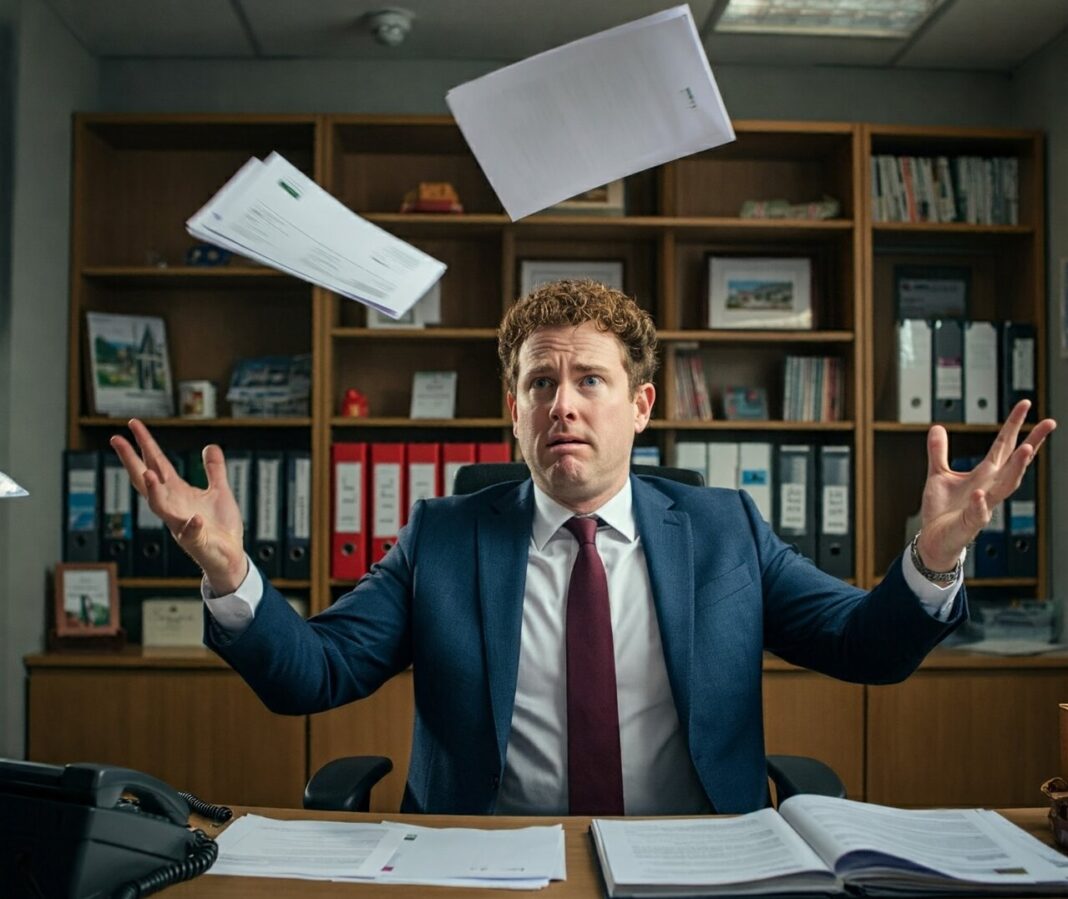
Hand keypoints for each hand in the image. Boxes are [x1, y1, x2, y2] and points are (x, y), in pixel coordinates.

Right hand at [110, 419, 247, 593]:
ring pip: (160, 507)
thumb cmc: (220, 527)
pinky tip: (195, 518)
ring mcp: (181, 524)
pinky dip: (192, 526)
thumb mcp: (219, 491)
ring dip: (153, 491)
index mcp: (177, 492)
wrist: (230, 556)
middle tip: (117, 440)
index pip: (156, 463)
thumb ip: (214, 470)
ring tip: (147, 473)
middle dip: (131, 460)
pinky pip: (192, 533)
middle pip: (146, 480)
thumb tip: (210, 446)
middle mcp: (173, 506)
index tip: (133, 425)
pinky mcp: (196, 541)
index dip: (145, 444)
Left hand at [918, 400, 1055, 570]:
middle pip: (1015, 462)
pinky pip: (978, 512)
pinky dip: (979, 503)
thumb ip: (939, 452)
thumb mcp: (938, 474)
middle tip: (1048, 423)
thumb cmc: (942, 511)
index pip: (1003, 445)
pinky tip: (979, 493)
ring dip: (1016, 468)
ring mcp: (983, 505)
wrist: (933, 539)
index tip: (1026, 404)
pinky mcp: (970, 522)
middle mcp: (989, 487)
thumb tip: (938, 427)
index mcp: (984, 474)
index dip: (1014, 424)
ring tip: (1026, 449)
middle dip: (1032, 442)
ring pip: (1006, 486)